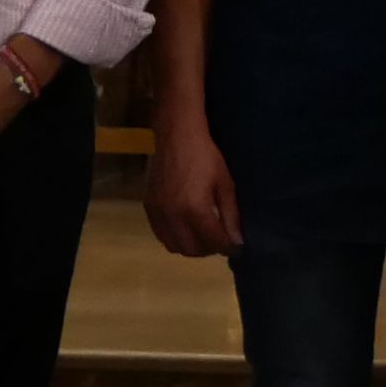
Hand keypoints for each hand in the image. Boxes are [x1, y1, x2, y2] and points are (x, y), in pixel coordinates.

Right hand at [144, 116, 243, 258]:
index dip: (227, 247)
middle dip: (209, 250)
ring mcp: (158, 213)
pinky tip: (186, 228)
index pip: (213, 241)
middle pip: (191, 250)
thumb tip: (237, 241)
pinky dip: (175, 238)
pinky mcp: (148, 208)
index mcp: (194, 209)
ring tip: (203, 235)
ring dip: (190, 247)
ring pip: (174, 246)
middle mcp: (173, 215)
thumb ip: (231, 215)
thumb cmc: (206, 157)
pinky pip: (161, 235)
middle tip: (220, 240)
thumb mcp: (225, 185)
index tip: (236, 247)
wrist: (177, 136)